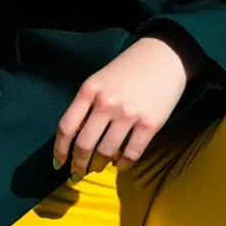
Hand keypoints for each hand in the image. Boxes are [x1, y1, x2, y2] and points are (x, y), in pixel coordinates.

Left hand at [54, 34, 201, 176]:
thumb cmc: (130, 67)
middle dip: (79, 164)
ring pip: (106, 153)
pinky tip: (120, 163)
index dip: (60, 150)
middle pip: (84, 145)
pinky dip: (123, 164)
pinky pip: (131, 154)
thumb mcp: (101, 80)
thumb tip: (76, 139)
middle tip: (79, 171)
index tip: (59, 162)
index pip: (66, 127)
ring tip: (98, 167)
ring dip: (98, 165)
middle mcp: (106, 103)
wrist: (166, 54)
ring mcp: (128, 114)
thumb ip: (88, 104)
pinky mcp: (150, 124)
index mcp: (90, 90)